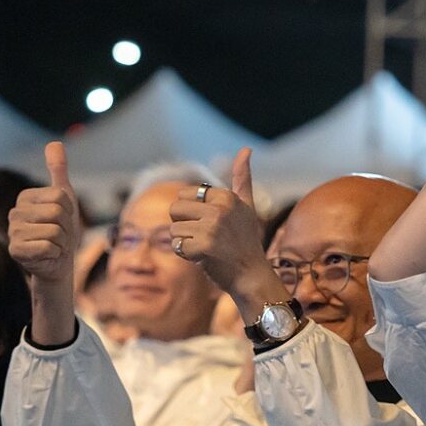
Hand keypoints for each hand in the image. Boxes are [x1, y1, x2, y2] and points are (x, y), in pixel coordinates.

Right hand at [7, 142, 83, 345]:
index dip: (69, 212)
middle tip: (59, 236)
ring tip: (53, 246)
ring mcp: (13, 232)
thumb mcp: (64, 198)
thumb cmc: (62, 231)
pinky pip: (48, 247)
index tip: (61, 221)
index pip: (60, 196)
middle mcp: (15, 213)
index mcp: (25, 198)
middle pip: (57, 213)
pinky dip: (54, 255)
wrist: (58, 264)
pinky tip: (46, 257)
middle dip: (66, 229)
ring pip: (54, 232)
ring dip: (62, 243)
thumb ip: (58, 171)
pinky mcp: (15, 251)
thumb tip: (54, 142)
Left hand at [169, 149, 286, 308]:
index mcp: (226, 196)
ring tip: (206, 249)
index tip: (211, 225)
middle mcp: (220, 208)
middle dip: (183, 226)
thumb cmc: (245, 242)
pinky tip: (204, 259)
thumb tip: (246, 149)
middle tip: (204, 238)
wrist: (252, 276)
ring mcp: (213, 226)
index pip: (185, 195)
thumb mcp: (246, 207)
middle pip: (174, 209)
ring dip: (185, 243)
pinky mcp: (205, 245)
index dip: (192, 213)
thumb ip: (242, 178)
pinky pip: (177, 246)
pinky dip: (187, 256)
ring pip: (173, 229)